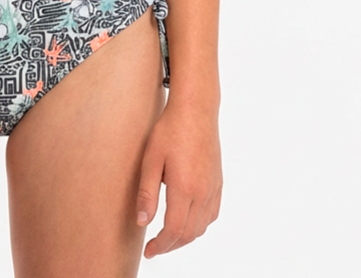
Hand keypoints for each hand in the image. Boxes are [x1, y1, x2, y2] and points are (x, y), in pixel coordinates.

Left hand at [135, 101, 221, 257]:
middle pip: (189, 233)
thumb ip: (147, 193)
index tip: (149, 251)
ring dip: (185, 237)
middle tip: (155, 248)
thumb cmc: (170, 130)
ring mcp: (213, 188)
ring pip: (202, 227)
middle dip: (171, 245)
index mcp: (184, 188)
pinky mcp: (218, 182)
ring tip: (168, 237)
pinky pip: (212, 214)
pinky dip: (199, 225)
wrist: (196, 109)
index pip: (173, 230)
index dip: (160, 246)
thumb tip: (142, 222)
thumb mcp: (151, 159)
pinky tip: (188, 221)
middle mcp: (203, 192)